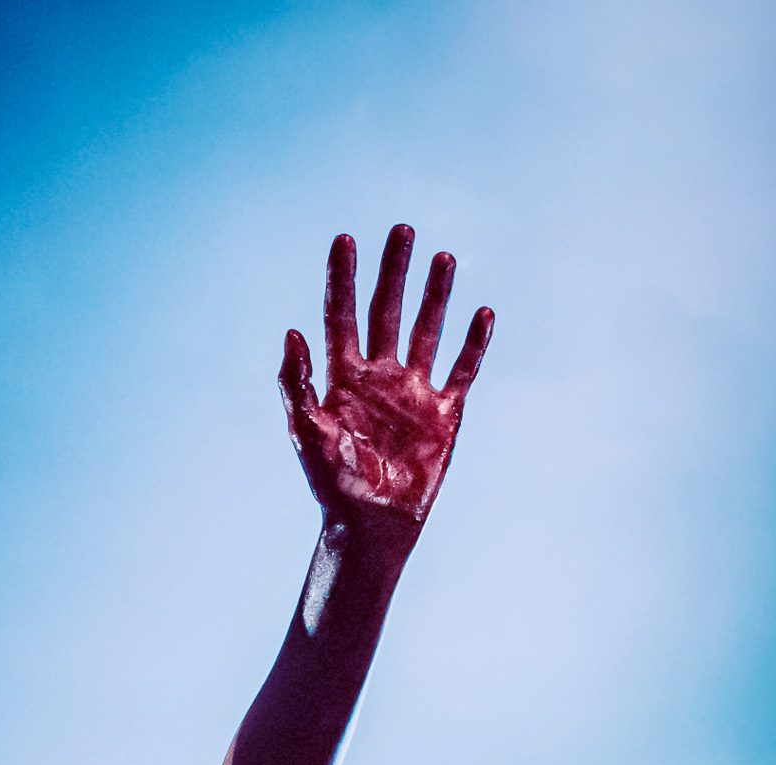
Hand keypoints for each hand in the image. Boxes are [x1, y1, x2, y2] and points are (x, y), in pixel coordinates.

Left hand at [280, 224, 492, 552]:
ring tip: (443, 256)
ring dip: (435, 295)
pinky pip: (463, 370)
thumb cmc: (331, 482)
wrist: (370, 523)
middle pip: (387, 312)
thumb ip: (298, 382)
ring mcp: (413, 392)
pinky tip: (482, 312)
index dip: (341, 279)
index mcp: (342, 378)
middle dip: (393, 272)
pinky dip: (473, 343)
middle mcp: (379, 377)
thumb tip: (293, 331)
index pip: (340, 316)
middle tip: (401, 230)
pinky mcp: (445, 413)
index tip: (344, 240)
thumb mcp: (306, 431)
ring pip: (427, 331)